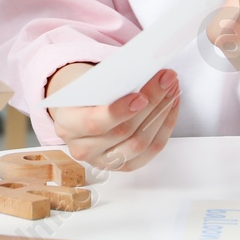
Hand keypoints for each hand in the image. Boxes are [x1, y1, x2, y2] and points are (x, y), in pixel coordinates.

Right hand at [46, 65, 180, 171]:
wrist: (76, 109)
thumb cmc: (84, 92)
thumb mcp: (86, 83)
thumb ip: (108, 83)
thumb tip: (144, 74)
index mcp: (67, 124)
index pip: (94, 123)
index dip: (119, 112)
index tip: (141, 96)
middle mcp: (83, 148)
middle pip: (124, 132)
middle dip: (151, 103)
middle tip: (167, 80)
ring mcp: (103, 160)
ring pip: (140, 143)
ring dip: (162, 113)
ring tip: (172, 89)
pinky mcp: (123, 165)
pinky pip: (150, 151)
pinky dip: (165, 127)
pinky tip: (171, 106)